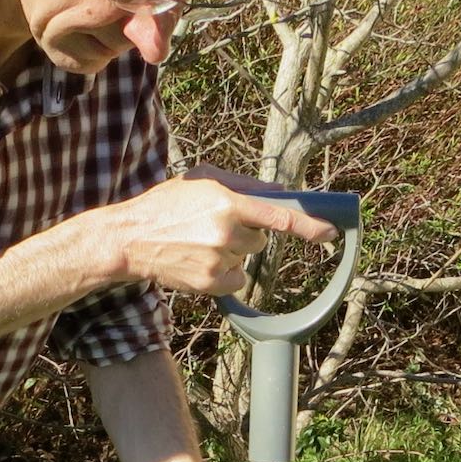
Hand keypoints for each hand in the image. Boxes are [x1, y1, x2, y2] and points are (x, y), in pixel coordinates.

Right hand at [104, 177, 337, 297]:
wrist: (130, 239)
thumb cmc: (166, 203)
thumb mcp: (203, 178)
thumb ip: (244, 184)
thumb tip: (281, 194)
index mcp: (227, 201)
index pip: (278, 216)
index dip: (308, 225)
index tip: (330, 232)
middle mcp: (226, 232)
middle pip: (261, 239)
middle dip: (247, 233)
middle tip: (214, 226)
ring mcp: (218, 260)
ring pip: (247, 258)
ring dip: (232, 252)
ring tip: (198, 241)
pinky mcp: (210, 283)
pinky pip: (236, 278)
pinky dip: (224, 272)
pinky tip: (199, 260)